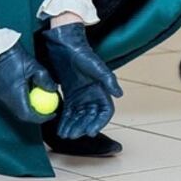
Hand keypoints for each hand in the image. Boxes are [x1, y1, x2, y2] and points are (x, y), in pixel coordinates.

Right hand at [0, 44, 56, 123]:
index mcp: (14, 95)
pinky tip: (26, 97)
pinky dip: (19, 105)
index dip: (41, 118)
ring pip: (14, 112)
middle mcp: (4, 100)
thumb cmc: (14, 57)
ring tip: (38, 105)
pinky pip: (9, 106)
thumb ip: (45, 80)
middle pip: (21, 117)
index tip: (51, 114)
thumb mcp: (34, 66)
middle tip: (46, 112)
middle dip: (34, 117)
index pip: (28, 115)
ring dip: (26, 112)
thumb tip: (54, 90)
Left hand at [42, 22, 122, 137]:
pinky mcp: (69, 96)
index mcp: (102, 90)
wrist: (64, 46)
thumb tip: (119, 94)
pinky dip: (65, 121)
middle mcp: (92, 96)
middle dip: (83, 127)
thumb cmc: (83, 54)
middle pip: (90, 117)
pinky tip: (60, 129)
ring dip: (73, 127)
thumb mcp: (96, 66)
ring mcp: (80, 97)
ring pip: (79, 117)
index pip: (105, 111)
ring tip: (65, 134)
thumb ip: (108, 80)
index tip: (91, 131)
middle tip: (74, 135)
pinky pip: (68, 112)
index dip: (99, 122)